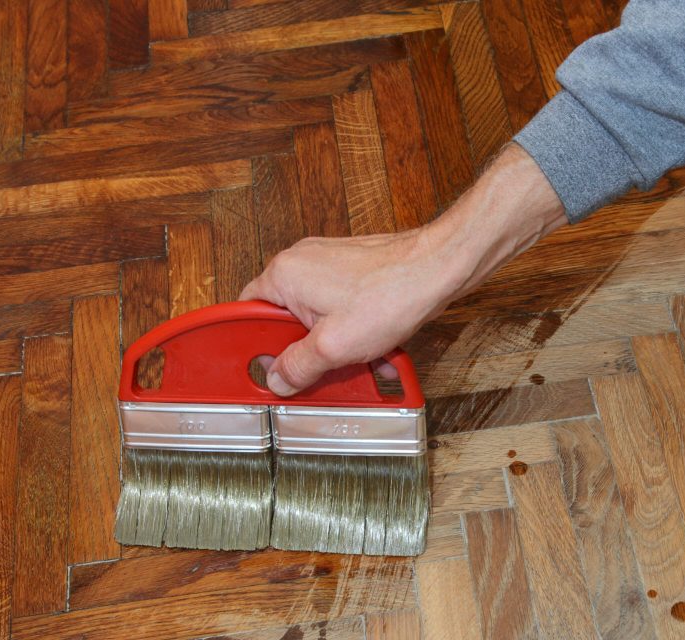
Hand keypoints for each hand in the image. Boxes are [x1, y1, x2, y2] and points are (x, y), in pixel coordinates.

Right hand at [240, 143, 566, 396]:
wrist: (439, 268)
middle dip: (302, 351)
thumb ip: (298, 366)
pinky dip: (353, 333)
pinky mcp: (353, 271)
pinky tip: (375, 352)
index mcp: (284, 276)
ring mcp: (329, 265)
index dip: (250, 344)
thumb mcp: (334, 347)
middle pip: (284, 319)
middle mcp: (301, 264)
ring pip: (316, 318)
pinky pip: (341, 310)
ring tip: (355, 363)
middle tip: (314, 373)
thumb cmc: (390, 294)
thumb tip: (277, 379)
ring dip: (333, 346)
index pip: (245, 312)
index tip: (255, 366)